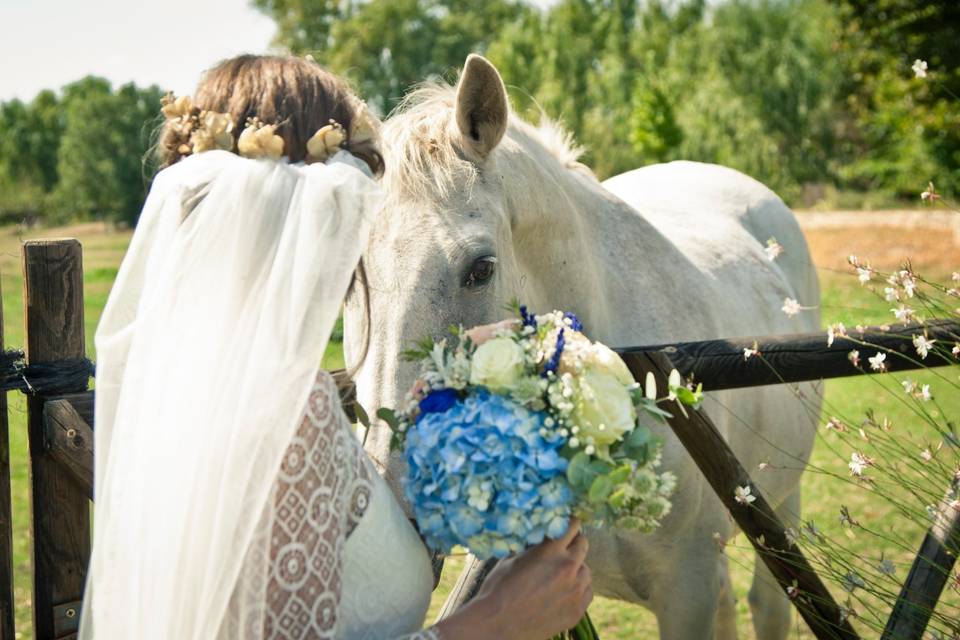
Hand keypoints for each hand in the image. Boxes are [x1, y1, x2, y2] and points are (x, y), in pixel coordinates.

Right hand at [435, 519, 592, 639]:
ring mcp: (575, 590)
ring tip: (559, 576)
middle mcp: (568, 567)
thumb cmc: (498, 589)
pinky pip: (587, 591)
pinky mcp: (578, 610)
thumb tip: (541, 537)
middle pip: (583, 544)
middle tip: (563, 549)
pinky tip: (563, 591)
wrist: (497, 625)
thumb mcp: (512, 558)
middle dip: (573, 544)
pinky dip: (578, 588)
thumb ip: (533, 546)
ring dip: (576, 568)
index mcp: (551, 550)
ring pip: (586, 569)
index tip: (567, 524)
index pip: (573, 525)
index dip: (569, 523)